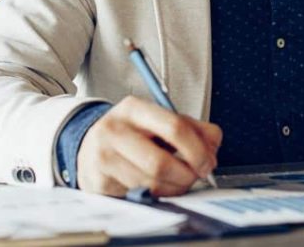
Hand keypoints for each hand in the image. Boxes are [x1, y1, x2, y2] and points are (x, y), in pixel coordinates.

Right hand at [77, 95, 221, 196]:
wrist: (90, 146)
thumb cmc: (134, 134)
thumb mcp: (161, 121)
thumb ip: (194, 128)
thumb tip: (213, 147)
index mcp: (134, 108)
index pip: (174, 127)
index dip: (198, 150)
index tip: (208, 163)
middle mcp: (114, 130)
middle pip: (160, 162)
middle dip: (186, 175)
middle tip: (196, 177)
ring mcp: (102, 157)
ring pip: (150, 183)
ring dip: (174, 188)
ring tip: (178, 182)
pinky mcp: (98, 181)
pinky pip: (137, 195)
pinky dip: (156, 195)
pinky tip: (157, 186)